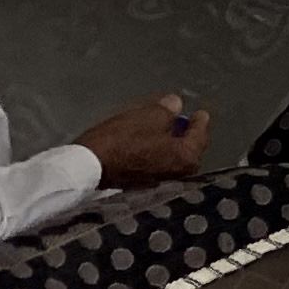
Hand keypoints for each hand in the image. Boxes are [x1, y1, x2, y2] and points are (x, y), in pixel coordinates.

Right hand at [76, 93, 210, 185]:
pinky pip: (158, 164)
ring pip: (173, 158)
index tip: (201, 113)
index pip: (200, 135)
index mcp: (186, 157)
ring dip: (172, 144)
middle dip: (188, 135)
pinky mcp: (141, 184)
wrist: (87, 167)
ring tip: (166, 129)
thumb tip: (176, 104)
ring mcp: (159, 181)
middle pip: (189, 150)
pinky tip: (151, 143)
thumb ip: (167, 110)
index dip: (200, 121)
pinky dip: (159, 152)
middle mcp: (178, 174)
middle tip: (184, 121)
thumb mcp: (148, 116)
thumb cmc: (123, 139)